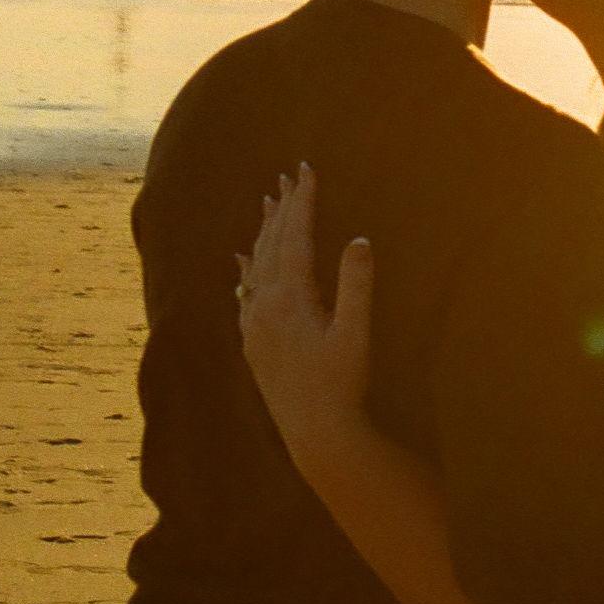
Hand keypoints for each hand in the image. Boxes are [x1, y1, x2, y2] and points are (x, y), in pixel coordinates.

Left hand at [237, 166, 373, 452]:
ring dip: (263, 233)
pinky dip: (247, 271)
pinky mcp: (253, 343)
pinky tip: (243, 263)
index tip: (306, 170)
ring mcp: (254, 325)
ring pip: (255, 266)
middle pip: (271, 244)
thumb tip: (359, 240)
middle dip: (282, 208)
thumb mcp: (356, 333)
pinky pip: (245, 295)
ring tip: (267, 204)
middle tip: (287, 176)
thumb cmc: (342, 384)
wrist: (315, 434)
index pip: (295, 236)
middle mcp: (264, 306)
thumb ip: (357, 285)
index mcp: (290, 297)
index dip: (302, 201)